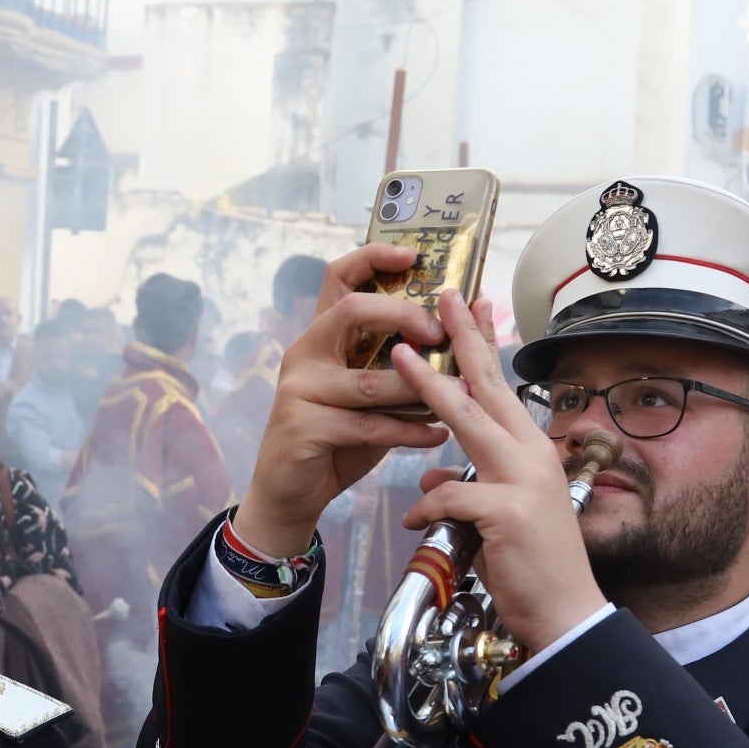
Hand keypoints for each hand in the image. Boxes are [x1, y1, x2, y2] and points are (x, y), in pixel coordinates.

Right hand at [231, 243, 451, 556]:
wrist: (290, 493)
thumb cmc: (336, 438)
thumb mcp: (370, 394)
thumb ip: (400, 365)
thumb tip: (456, 335)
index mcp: (321, 336)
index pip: (340, 276)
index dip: (375, 257)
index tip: (414, 255)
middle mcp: (305, 353)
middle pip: (354, 311)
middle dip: (404, 316)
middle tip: (438, 334)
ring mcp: (300, 389)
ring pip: (371, 379)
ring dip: (421, 389)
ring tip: (457, 396)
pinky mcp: (304, 426)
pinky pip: (370, 425)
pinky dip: (410, 431)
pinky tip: (436, 436)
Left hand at [388, 291, 609, 653]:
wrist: (564, 614)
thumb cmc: (532, 566)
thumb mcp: (495, 518)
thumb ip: (466, 488)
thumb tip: (431, 476)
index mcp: (531, 451)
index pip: (502, 386)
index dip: (484, 344)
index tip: (470, 304)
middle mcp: (531, 455)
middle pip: (490, 386)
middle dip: (463, 337)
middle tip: (443, 295)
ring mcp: (523, 480)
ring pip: (469, 422)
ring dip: (431, 388)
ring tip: (401, 357)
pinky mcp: (508, 511)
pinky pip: (451, 494)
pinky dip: (428, 506)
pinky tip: (418, 521)